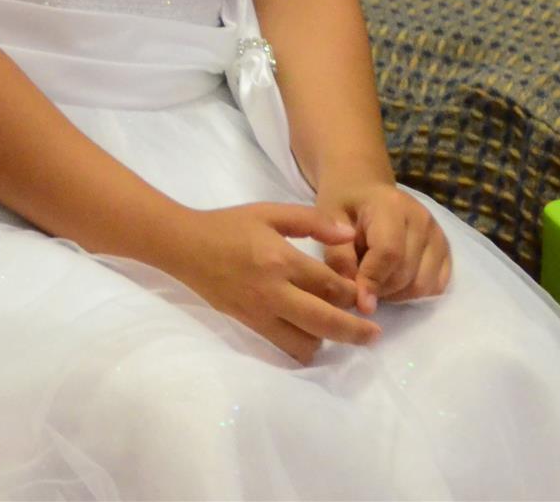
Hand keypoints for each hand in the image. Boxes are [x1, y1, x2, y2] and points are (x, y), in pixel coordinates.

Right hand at [168, 202, 381, 363]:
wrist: (185, 247)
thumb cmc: (230, 225)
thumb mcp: (271, 212)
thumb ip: (312, 221)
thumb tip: (349, 236)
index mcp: (280, 259)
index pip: (328, 284)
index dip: (352, 292)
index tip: (363, 292)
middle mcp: (273, 292)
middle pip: (324, 322)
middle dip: (354, 331)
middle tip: (374, 335)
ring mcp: (259, 314)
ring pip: (304, 343)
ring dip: (326, 340)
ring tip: (338, 332)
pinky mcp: (249, 326)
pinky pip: (283, 347)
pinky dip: (303, 346)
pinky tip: (312, 336)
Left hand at [317, 179, 451, 307]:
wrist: (365, 190)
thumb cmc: (344, 206)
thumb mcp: (329, 223)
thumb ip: (340, 258)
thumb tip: (358, 297)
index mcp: (392, 206)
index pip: (389, 253)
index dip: (372, 281)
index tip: (357, 301)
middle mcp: (422, 218)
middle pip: (406, 273)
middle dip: (380, 290)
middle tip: (360, 284)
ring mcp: (437, 234)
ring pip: (422, 285)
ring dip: (396, 294)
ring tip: (376, 280)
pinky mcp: (445, 249)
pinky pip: (436, 286)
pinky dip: (414, 293)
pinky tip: (394, 282)